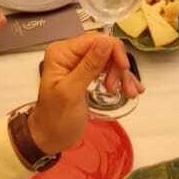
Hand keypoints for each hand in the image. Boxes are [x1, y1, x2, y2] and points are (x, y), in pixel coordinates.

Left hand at [27, 34, 142, 153]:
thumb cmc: (55, 119)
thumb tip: (106, 42)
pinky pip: (108, 70)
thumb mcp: (72, 92)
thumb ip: (89, 66)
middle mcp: (70, 54)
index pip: (95, 39)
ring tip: (129, 93)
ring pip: (110, 60)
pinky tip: (129, 90)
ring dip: (122, 75)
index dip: (114, 51)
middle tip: (122, 89)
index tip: (124, 69)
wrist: (50, 138)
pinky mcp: (87, 75)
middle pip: (105, 49)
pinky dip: (120, 80)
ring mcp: (79, 64)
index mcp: (62, 52)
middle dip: (118, 67)